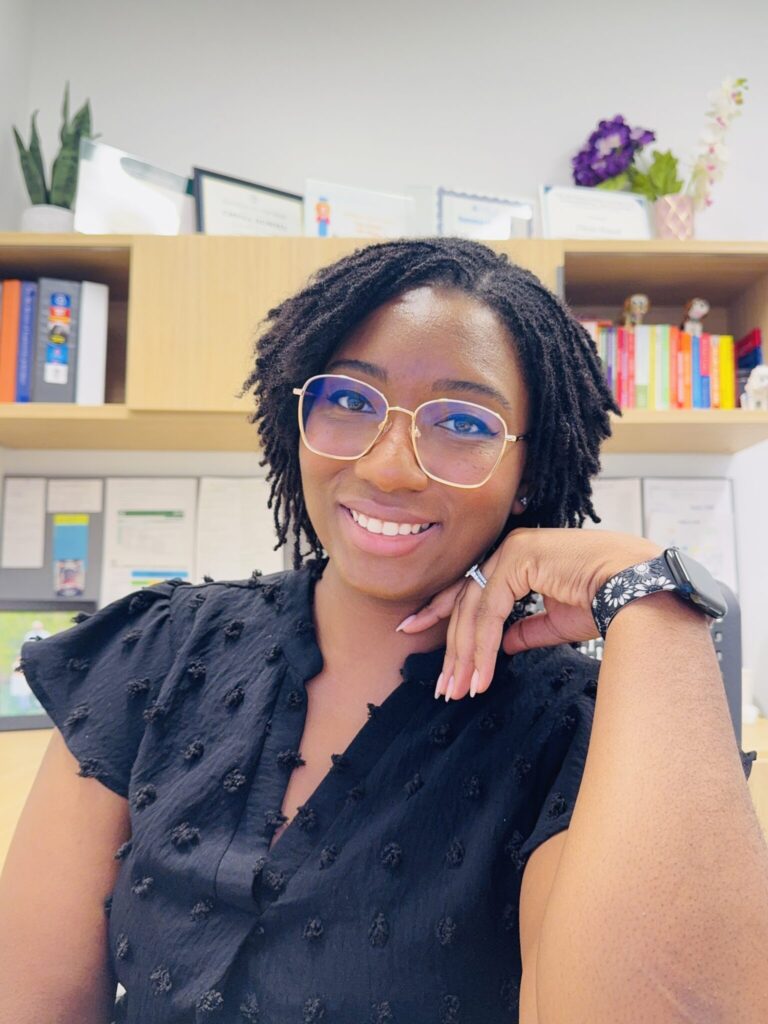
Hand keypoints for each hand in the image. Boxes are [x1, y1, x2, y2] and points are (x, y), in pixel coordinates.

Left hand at [395, 527, 661, 700]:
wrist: (637, 588)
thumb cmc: (606, 600)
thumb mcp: (556, 621)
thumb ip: (525, 630)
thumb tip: (503, 647)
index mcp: (517, 558)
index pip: (469, 588)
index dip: (440, 613)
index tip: (413, 631)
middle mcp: (510, 549)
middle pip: (466, 602)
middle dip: (452, 648)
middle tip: (443, 684)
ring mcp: (512, 551)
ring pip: (473, 610)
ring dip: (465, 655)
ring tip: (458, 689)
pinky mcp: (519, 560)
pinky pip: (490, 612)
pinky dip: (483, 648)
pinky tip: (480, 677)